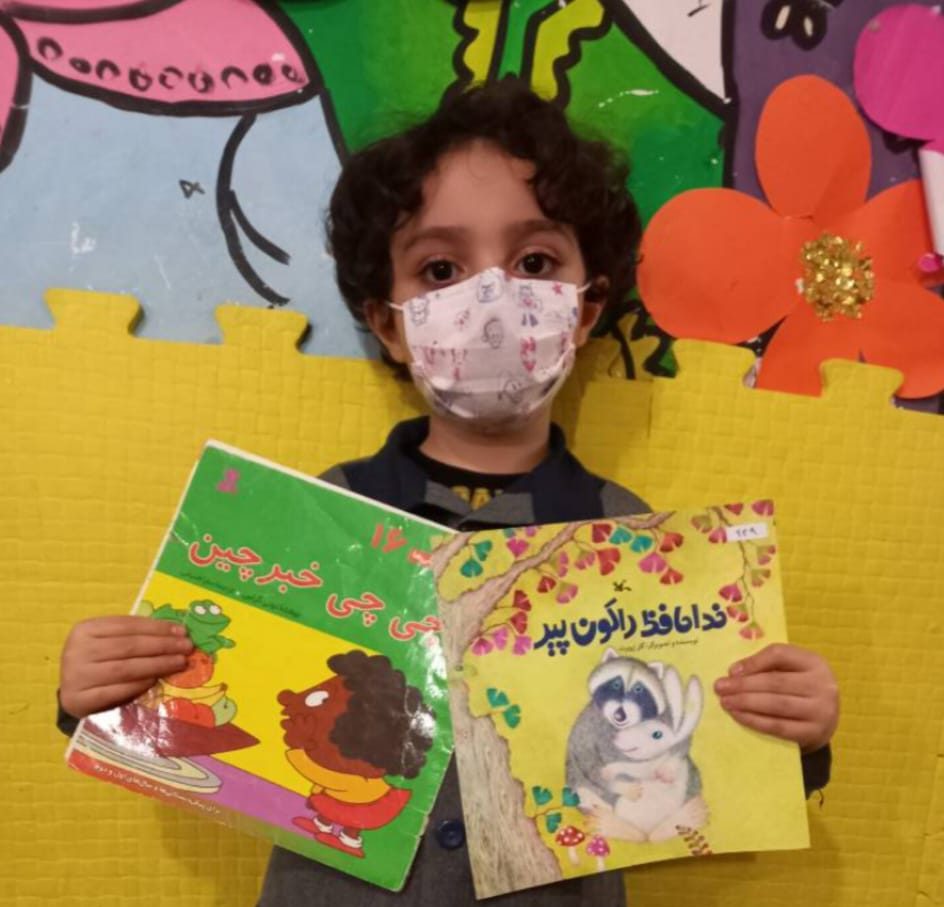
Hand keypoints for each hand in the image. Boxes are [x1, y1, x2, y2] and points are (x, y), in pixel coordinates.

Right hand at [59, 616, 193, 718]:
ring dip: (157, 664)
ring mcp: (75, 676)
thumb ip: (135, 636)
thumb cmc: (98, 663)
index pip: (127, 625)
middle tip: (187, 647)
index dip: (157, 627)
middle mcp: (77, 650)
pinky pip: (115, 690)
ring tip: (180, 662)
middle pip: (129, 646)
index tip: (182, 631)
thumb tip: (175, 633)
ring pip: (125, 668)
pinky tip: (156, 680)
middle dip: (163, 645)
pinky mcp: (78, 700)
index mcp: (85, 629)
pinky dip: (139, 685)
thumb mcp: (110, 642)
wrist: (70, 694)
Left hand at [713, 643, 838, 752]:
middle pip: (775, 682)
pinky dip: (755, 721)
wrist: (824, 720)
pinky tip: (739, 716)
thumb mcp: (791, 669)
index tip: (731, 671)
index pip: (779, 654)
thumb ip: (767, 665)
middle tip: (720, 688)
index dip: (753, 662)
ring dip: (746, 703)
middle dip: (743, 685)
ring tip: (725, 702)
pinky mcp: (813, 733)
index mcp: (814, 662)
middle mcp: (822, 685)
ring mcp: (820, 711)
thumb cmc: (799, 688)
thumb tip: (734, 672)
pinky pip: (778, 726)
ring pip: (776, 704)